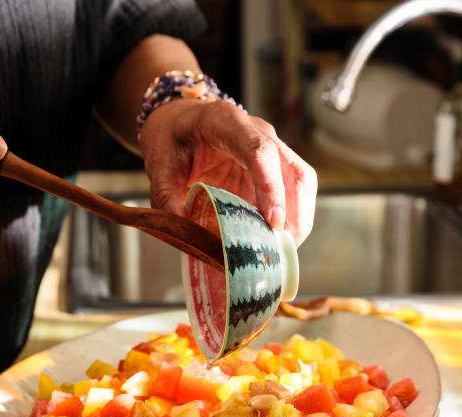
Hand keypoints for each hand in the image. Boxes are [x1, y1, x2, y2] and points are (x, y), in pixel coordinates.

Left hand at [138, 98, 315, 245]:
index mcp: (226, 122)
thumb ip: (168, 199)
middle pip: (292, 170)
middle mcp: (258, 132)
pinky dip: (291, 218)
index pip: (259, 151)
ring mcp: (271, 149)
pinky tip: (276, 240)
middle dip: (294, 213)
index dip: (270, 187)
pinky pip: (294, 192)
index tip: (272, 221)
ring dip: (298, 219)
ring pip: (301, 182)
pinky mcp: (275, 168)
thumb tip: (188, 235)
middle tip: (279, 248)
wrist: (179, 122)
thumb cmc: (171, 139)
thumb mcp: (159, 168)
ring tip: (279, 249)